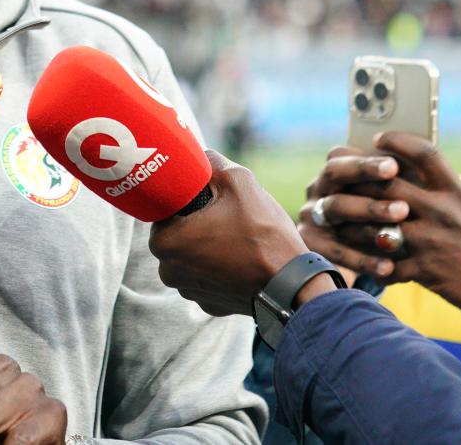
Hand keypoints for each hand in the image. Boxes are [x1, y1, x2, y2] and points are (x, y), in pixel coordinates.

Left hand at [150, 151, 313, 317]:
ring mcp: (189, 292)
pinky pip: (208, 276)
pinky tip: (243, 259)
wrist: (294, 286)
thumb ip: (212, 162)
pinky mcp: (209, 305)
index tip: (209, 198)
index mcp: (165, 242)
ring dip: (208, 245)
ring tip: (238, 238)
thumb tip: (200, 155)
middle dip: (197, 222)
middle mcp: (168, 271)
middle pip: (178, 233)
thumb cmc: (263, 234)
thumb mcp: (239, 181)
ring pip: (192, 256)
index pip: (165, 209)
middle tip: (226, 216)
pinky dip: (221, 267)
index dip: (187, 199)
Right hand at [298, 147, 404, 283]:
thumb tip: (424, 164)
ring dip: (368, 218)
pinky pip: (336, 251)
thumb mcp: (384, 197)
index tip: (394, 166)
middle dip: (366, 185)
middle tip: (399, 198)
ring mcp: (311, 215)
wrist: (355, 257)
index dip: (367, 163)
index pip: (343, 155)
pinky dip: (363, 260)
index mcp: (335, 169)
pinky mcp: (312, 244)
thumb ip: (396, 180)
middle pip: (334, 174)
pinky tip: (388, 267)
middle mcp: (318, 187)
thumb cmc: (381, 219)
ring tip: (399, 233)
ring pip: (336, 208)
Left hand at [309, 136, 460, 330]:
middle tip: (336, 175)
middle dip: (357, 178)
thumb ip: (445, 193)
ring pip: (376, 224)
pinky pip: (387, 264)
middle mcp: (442, 210)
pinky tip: (361, 262)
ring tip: (337, 220)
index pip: (423, 152)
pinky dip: (372, 264)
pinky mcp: (427, 271)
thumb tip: (416, 177)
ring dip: (353, 223)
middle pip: (387, 182)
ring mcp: (432, 240)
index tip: (378, 139)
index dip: (397, 141)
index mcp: (456, 192)